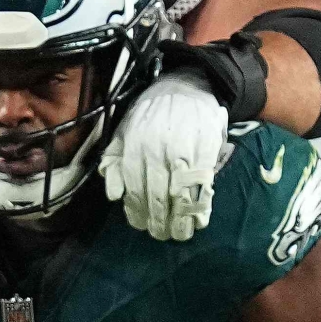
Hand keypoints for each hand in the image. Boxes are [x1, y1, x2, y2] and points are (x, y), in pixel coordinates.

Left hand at [101, 72, 229, 239]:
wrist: (185, 86)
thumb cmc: (150, 113)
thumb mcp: (123, 131)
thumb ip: (114, 161)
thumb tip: (113, 195)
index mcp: (135, 147)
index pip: (136, 189)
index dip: (138, 212)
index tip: (142, 226)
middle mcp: (158, 151)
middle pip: (157, 196)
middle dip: (158, 221)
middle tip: (161, 235)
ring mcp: (184, 151)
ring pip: (179, 195)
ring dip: (179, 220)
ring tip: (179, 234)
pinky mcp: (206, 151)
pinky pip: (202, 185)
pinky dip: (200, 205)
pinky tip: (199, 219)